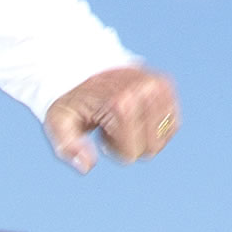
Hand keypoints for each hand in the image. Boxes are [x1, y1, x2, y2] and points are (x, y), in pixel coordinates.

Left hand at [45, 66, 180, 172]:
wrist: (83, 65)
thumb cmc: (72, 100)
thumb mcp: (59, 123)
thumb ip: (69, 147)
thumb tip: (87, 166)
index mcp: (121, 103)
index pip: (131, 154)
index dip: (114, 150)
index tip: (101, 132)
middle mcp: (145, 92)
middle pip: (150, 148)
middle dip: (129, 144)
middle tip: (111, 124)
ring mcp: (158, 86)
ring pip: (162, 138)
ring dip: (142, 135)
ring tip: (122, 117)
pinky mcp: (166, 85)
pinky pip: (173, 124)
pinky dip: (155, 128)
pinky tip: (137, 116)